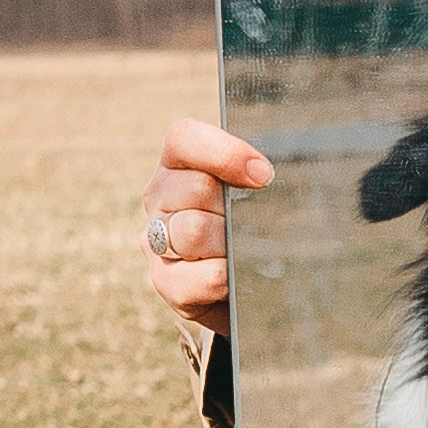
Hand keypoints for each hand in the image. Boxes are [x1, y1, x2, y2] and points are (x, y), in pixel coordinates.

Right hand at [139, 118, 273, 336]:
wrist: (250, 289)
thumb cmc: (259, 228)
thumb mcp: (260, 194)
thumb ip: (260, 176)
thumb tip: (272, 176)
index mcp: (179, 165)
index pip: (184, 139)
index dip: (223, 153)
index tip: (264, 175)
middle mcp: (160, 197)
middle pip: (197, 188)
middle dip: (235, 210)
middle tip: (254, 227)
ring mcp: (156, 240)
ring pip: (194, 230)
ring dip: (231, 245)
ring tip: (246, 253)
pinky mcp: (165, 281)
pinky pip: (202, 276)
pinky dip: (228, 278)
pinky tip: (239, 278)